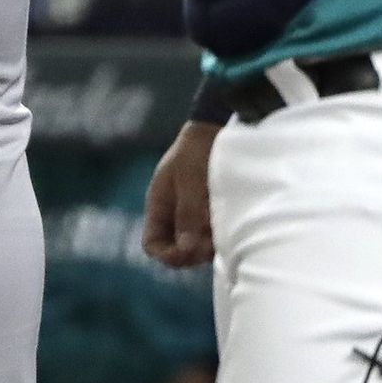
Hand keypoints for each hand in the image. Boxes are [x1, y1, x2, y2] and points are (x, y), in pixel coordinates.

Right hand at [143, 121, 217, 266]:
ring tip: (222, 231)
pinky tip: (228, 223)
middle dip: (192, 252)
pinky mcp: (210, 210)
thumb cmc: (197, 151)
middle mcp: (174, 213)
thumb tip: (185, 249)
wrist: (216, 128)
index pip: (153, 244)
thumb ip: (187, 214)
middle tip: (210, 244)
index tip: (187, 252)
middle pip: (176, 249)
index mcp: (159, 205)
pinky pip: (211, 233)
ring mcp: (192, 213)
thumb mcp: (189, 180)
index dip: (166, 254)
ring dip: (207, 243)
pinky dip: (218, 233)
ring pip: (196, 244)